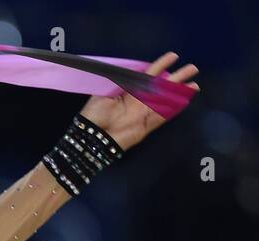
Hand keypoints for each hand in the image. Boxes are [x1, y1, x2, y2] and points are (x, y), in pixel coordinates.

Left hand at [79, 51, 199, 151]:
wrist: (92, 136)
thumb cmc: (95, 113)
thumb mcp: (104, 93)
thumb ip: (119, 82)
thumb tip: (132, 70)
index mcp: (129, 90)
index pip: (148, 75)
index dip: (161, 65)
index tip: (173, 56)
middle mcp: (139, 100)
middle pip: (162, 86)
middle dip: (177, 77)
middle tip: (193, 68)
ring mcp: (144, 113)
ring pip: (166, 100)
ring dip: (180, 93)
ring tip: (195, 85)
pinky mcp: (146, 126)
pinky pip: (162, 116)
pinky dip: (173, 109)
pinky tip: (185, 101)